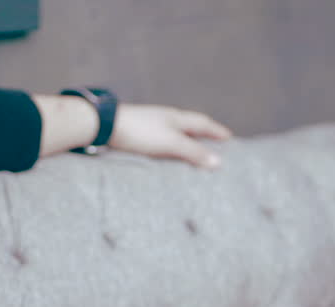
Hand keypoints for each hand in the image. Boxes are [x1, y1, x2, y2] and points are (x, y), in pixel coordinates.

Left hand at [108, 104, 232, 168]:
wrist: (105, 126)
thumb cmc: (140, 131)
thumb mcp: (171, 143)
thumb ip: (194, 152)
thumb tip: (218, 162)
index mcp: (177, 117)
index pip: (203, 123)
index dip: (217, 131)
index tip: (229, 139)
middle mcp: (166, 119)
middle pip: (190, 127)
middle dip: (204, 137)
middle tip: (215, 148)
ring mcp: (151, 126)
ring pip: (176, 134)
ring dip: (187, 143)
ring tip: (194, 156)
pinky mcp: (138, 135)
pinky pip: (162, 142)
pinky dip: (171, 149)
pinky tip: (167, 158)